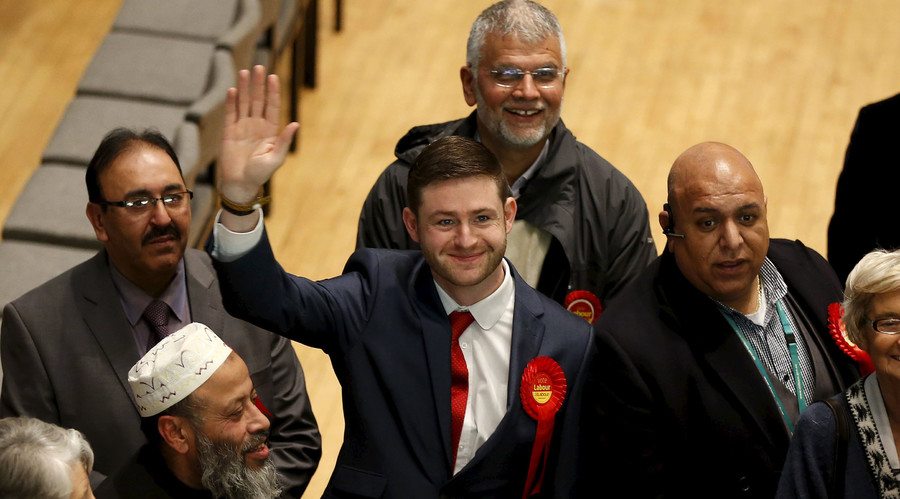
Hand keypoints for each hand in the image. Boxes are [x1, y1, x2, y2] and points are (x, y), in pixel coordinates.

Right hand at [219, 65, 298, 202]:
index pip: (272, 106)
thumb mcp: (276, 158)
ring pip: (244, 103)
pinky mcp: (228, 132)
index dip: (273, 92)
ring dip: (245, 88)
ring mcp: (242, 127)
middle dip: (259, 84)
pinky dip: (231, 102)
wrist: (241, 183)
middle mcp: (256, 125)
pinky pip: (230, 114)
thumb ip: (284, 140)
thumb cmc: (261, 174)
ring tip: (245, 72)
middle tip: (259, 67)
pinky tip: (233, 90)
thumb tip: (295, 123)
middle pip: (258, 100)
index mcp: (270, 131)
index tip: (274, 77)